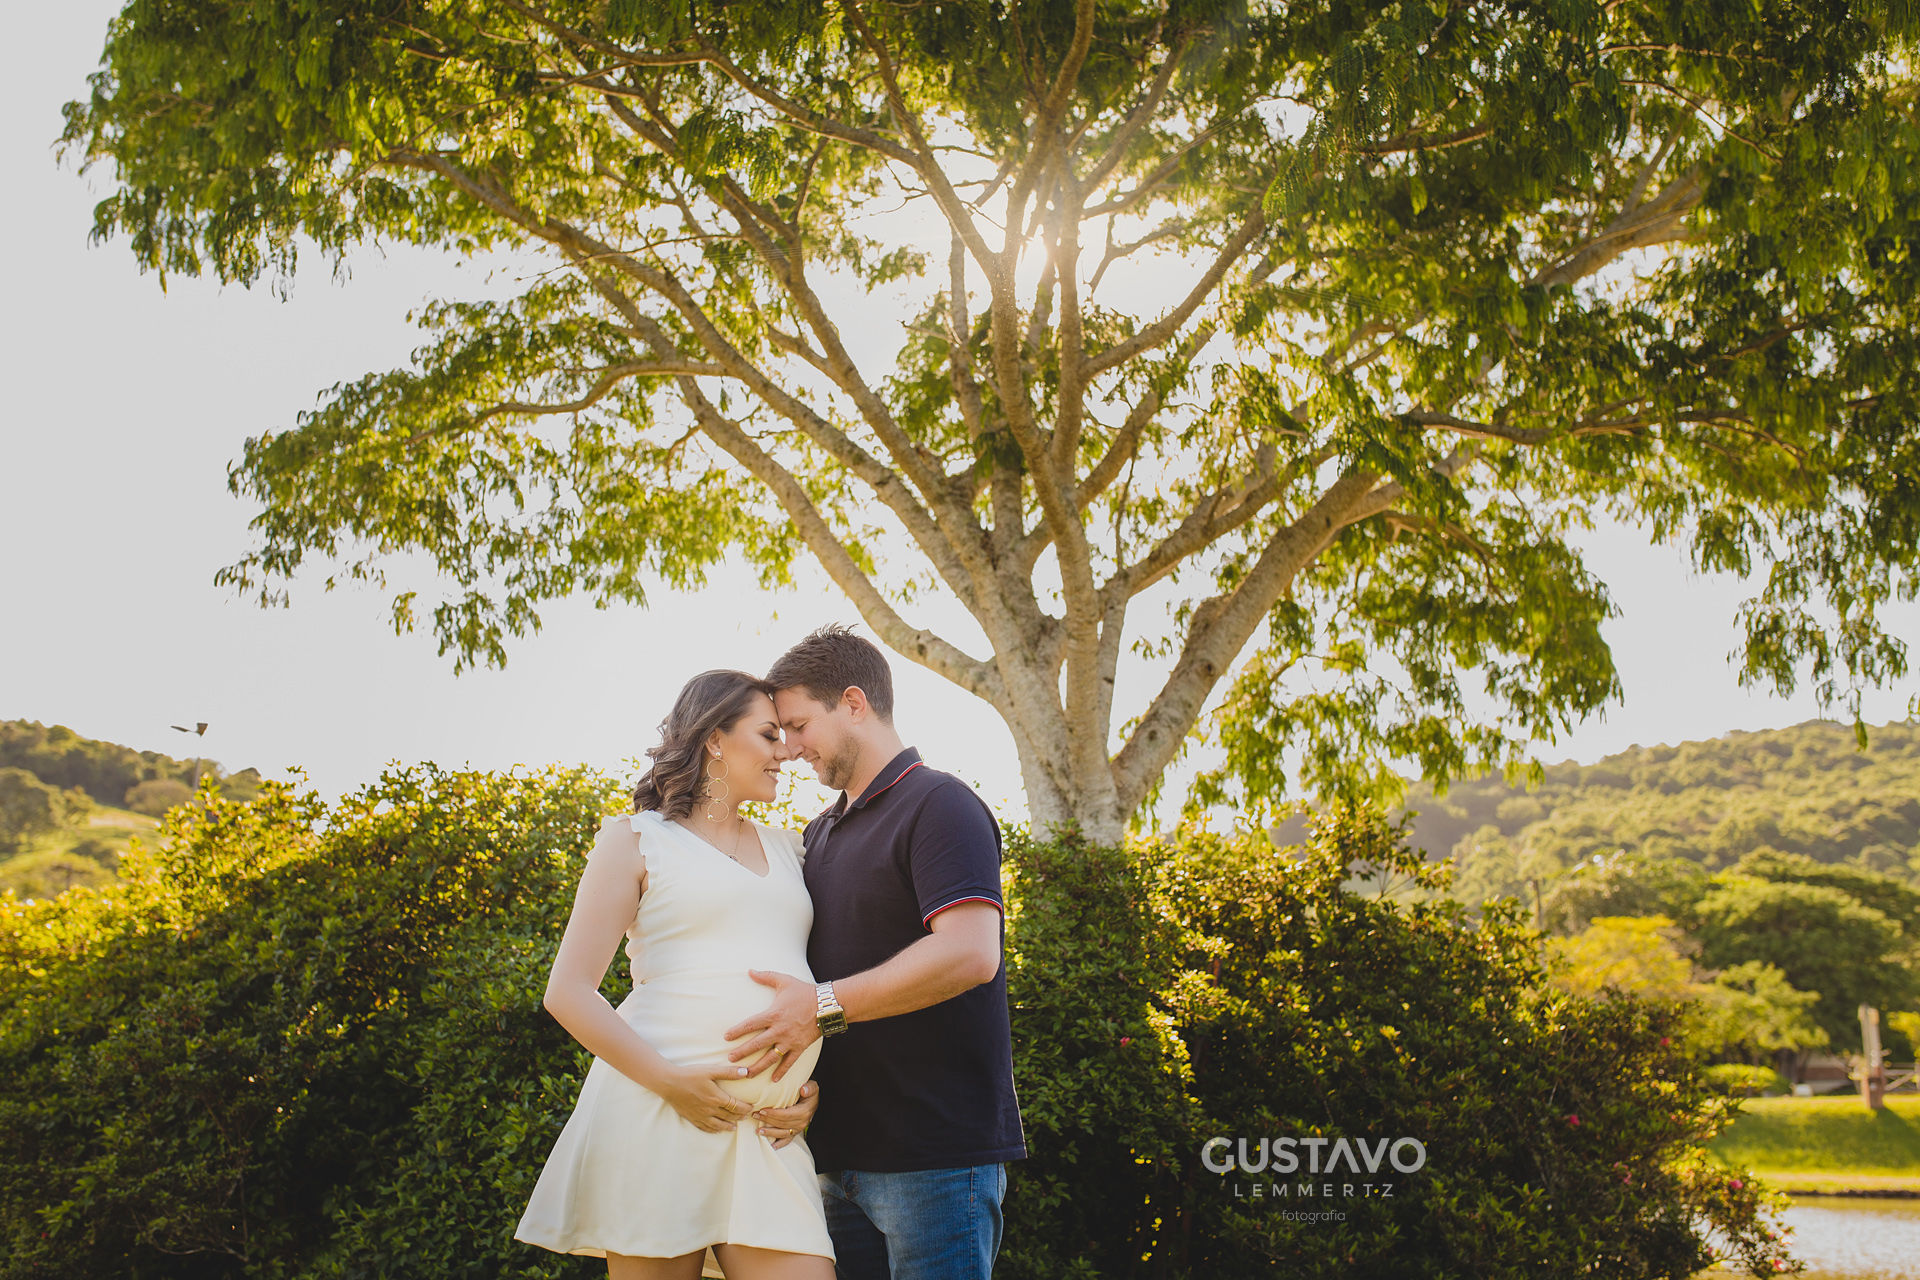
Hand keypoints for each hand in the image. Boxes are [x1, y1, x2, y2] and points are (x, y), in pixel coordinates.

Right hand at [654, 1062, 756, 1133]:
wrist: (669, 1083)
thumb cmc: (690, 1075)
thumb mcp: (710, 1070)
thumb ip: (729, 1072)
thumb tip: (746, 1072)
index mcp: (716, 1098)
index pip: (736, 1106)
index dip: (745, 1108)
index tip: (751, 1107)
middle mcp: (710, 1109)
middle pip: (729, 1116)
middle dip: (739, 1117)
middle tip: (747, 1117)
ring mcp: (700, 1116)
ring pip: (718, 1125)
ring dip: (728, 1126)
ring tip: (734, 1127)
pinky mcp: (692, 1118)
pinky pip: (705, 1128)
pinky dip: (713, 1130)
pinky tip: (716, 1130)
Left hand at [724, 969, 822, 1083]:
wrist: (828, 1004)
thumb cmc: (804, 991)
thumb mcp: (784, 981)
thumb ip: (765, 976)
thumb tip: (749, 970)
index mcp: (774, 1014)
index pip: (750, 1024)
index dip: (737, 1031)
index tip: (726, 1037)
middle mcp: (780, 1030)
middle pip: (757, 1044)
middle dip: (742, 1052)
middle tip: (730, 1059)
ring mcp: (790, 1041)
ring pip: (770, 1058)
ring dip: (757, 1067)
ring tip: (746, 1075)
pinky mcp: (800, 1047)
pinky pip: (789, 1063)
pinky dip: (781, 1072)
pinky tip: (773, 1080)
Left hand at [754, 1080, 819, 1148]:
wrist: (815, 1100)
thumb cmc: (810, 1092)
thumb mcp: (812, 1087)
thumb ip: (809, 1088)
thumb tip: (803, 1090)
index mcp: (804, 1112)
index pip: (786, 1115)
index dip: (774, 1114)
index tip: (762, 1111)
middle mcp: (802, 1123)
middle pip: (782, 1124)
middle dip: (767, 1121)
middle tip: (755, 1116)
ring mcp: (799, 1129)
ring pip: (782, 1133)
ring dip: (770, 1132)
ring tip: (758, 1131)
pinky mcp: (796, 1132)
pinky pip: (787, 1140)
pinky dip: (779, 1144)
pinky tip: (771, 1146)